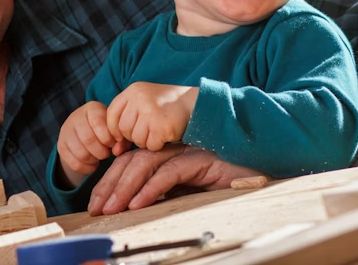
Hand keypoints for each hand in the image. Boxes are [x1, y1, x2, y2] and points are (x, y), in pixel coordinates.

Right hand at [57, 101, 127, 186]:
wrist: (85, 130)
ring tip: (99, 157)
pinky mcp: (61, 147)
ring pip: (81, 153)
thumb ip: (122, 138)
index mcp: (92, 108)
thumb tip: (118, 151)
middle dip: (102, 151)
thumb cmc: (106, 129)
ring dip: (94, 160)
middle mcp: (75, 117)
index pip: (98, 123)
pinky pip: (74, 164)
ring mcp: (66, 132)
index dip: (108, 137)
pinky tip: (93, 164)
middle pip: (88, 139)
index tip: (114, 143)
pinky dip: (87, 168)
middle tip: (107, 152)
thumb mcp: (114, 128)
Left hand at [88, 144, 265, 214]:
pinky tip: (139, 204)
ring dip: (126, 187)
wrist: (260, 177)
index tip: (96, 205)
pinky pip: (170, 172)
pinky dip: (151, 188)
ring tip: (114, 209)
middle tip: (98, 209)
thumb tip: (134, 208)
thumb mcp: (186, 194)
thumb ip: (164, 195)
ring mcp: (188, 150)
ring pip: (147, 163)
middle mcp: (175, 148)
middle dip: (111, 185)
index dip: (110, 181)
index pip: (130, 162)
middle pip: (132, 160)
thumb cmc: (224, 187)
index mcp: (168, 153)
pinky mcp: (202, 159)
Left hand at [106, 82, 198, 150]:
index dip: (115, 129)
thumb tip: (114, 151)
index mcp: (133, 90)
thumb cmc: (167, 107)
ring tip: (159, 131)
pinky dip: (158, 145)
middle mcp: (139, 98)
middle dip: (134, 136)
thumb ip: (127, 122)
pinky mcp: (161, 125)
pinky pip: (150, 145)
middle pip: (123, 129)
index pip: (111, 114)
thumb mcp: (144, 104)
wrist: (196, 103)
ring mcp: (150, 111)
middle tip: (149, 131)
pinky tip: (166, 135)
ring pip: (136, 139)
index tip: (123, 137)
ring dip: (147, 141)